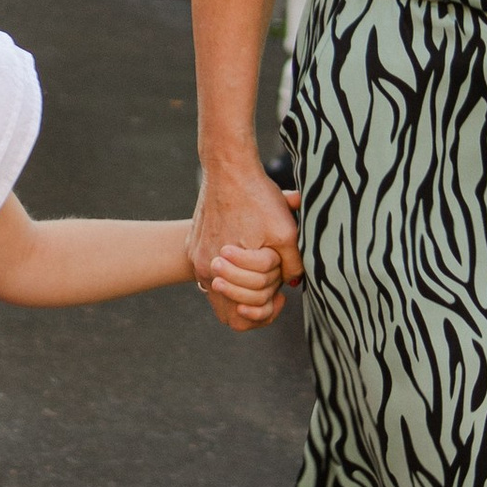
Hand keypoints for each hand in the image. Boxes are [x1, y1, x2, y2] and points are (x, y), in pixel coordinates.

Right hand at [188, 158, 302, 321]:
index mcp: (221, 270)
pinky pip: (213, 272)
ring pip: (221, 292)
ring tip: (264, 270)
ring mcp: (195, 257)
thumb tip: (293, 284)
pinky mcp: (194, 246)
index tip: (281, 296)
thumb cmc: (258, 198)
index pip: (242, 317)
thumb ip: (292, 265)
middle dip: (256, 299)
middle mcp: (203, 269)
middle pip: (230, 310)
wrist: (228, 168)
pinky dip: (232, 271)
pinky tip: (249, 254)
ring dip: (244, 286)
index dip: (266, 311)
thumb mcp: (286, 233)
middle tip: (275, 283)